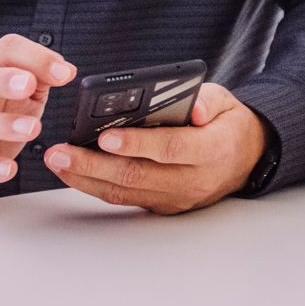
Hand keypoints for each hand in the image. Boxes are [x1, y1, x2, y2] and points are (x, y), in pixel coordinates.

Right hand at [0, 34, 75, 204]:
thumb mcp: (15, 94)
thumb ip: (39, 78)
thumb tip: (66, 70)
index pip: (6, 50)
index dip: (36, 57)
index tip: (64, 73)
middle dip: (5, 80)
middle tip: (29, 85)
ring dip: (1, 124)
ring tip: (31, 129)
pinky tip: (8, 169)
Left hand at [42, 83, 266, 214]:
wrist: (247, 159)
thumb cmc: (228, 124)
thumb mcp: (227, 102)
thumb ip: (208, 100)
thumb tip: (193, 106)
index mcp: (211, 150)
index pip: (170, 148)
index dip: (137, 144)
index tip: (105, 137)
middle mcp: (193, 180)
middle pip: (137, 176)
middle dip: (93, 164)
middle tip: (60, 152)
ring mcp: (177, 198)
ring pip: (126, 192)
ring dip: (86, 178)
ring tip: (57, 161)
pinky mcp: (164, 205)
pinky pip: (126, 198)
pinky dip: (97, 186)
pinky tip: (74, 171)